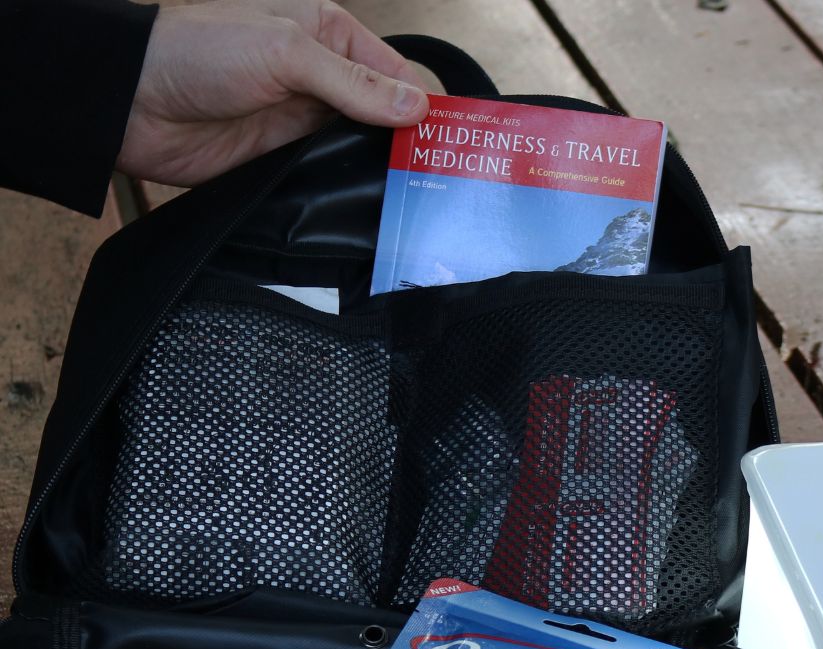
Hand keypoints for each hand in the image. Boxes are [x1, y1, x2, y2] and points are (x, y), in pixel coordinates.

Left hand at [116, 0, 429, 186]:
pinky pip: (331, 174)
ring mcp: (305, 121)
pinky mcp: (287, 160)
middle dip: (409, 140)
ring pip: (361, 147)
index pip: (393, 72)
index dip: (422, 104)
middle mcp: (321, 77)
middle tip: (439, 175)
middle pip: (383, 113)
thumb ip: (352, 85)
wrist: (135, 102)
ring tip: (416, 194)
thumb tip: (412, 108)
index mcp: (327, 32)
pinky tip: (372, 202)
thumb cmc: (199, 52)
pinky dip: (351, 187)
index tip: (448, 140)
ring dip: (382, 167)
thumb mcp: (286, 54)